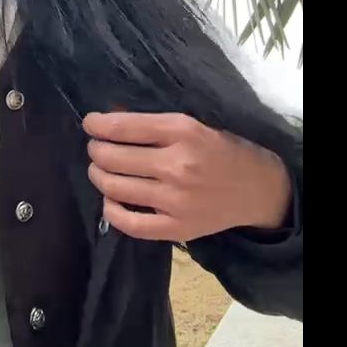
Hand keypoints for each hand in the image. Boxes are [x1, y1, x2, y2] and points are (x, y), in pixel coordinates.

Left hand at [84, 112, 290, 241]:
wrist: (257, 189)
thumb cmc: (219, 150)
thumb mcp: (190, 124)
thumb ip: (151, 124)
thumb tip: (108, 119)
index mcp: (181, 131)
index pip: (123, 127)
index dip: (97, 125)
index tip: (89, 124)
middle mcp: (177, 165)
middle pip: (113, 157)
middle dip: (95, 150)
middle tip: (96, 149)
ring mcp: (176, 199)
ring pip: (115, 188)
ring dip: (98, 176)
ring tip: (101, 171)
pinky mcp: (177, 228)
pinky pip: (129, 223)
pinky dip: (111, 210)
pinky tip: (110, 200)